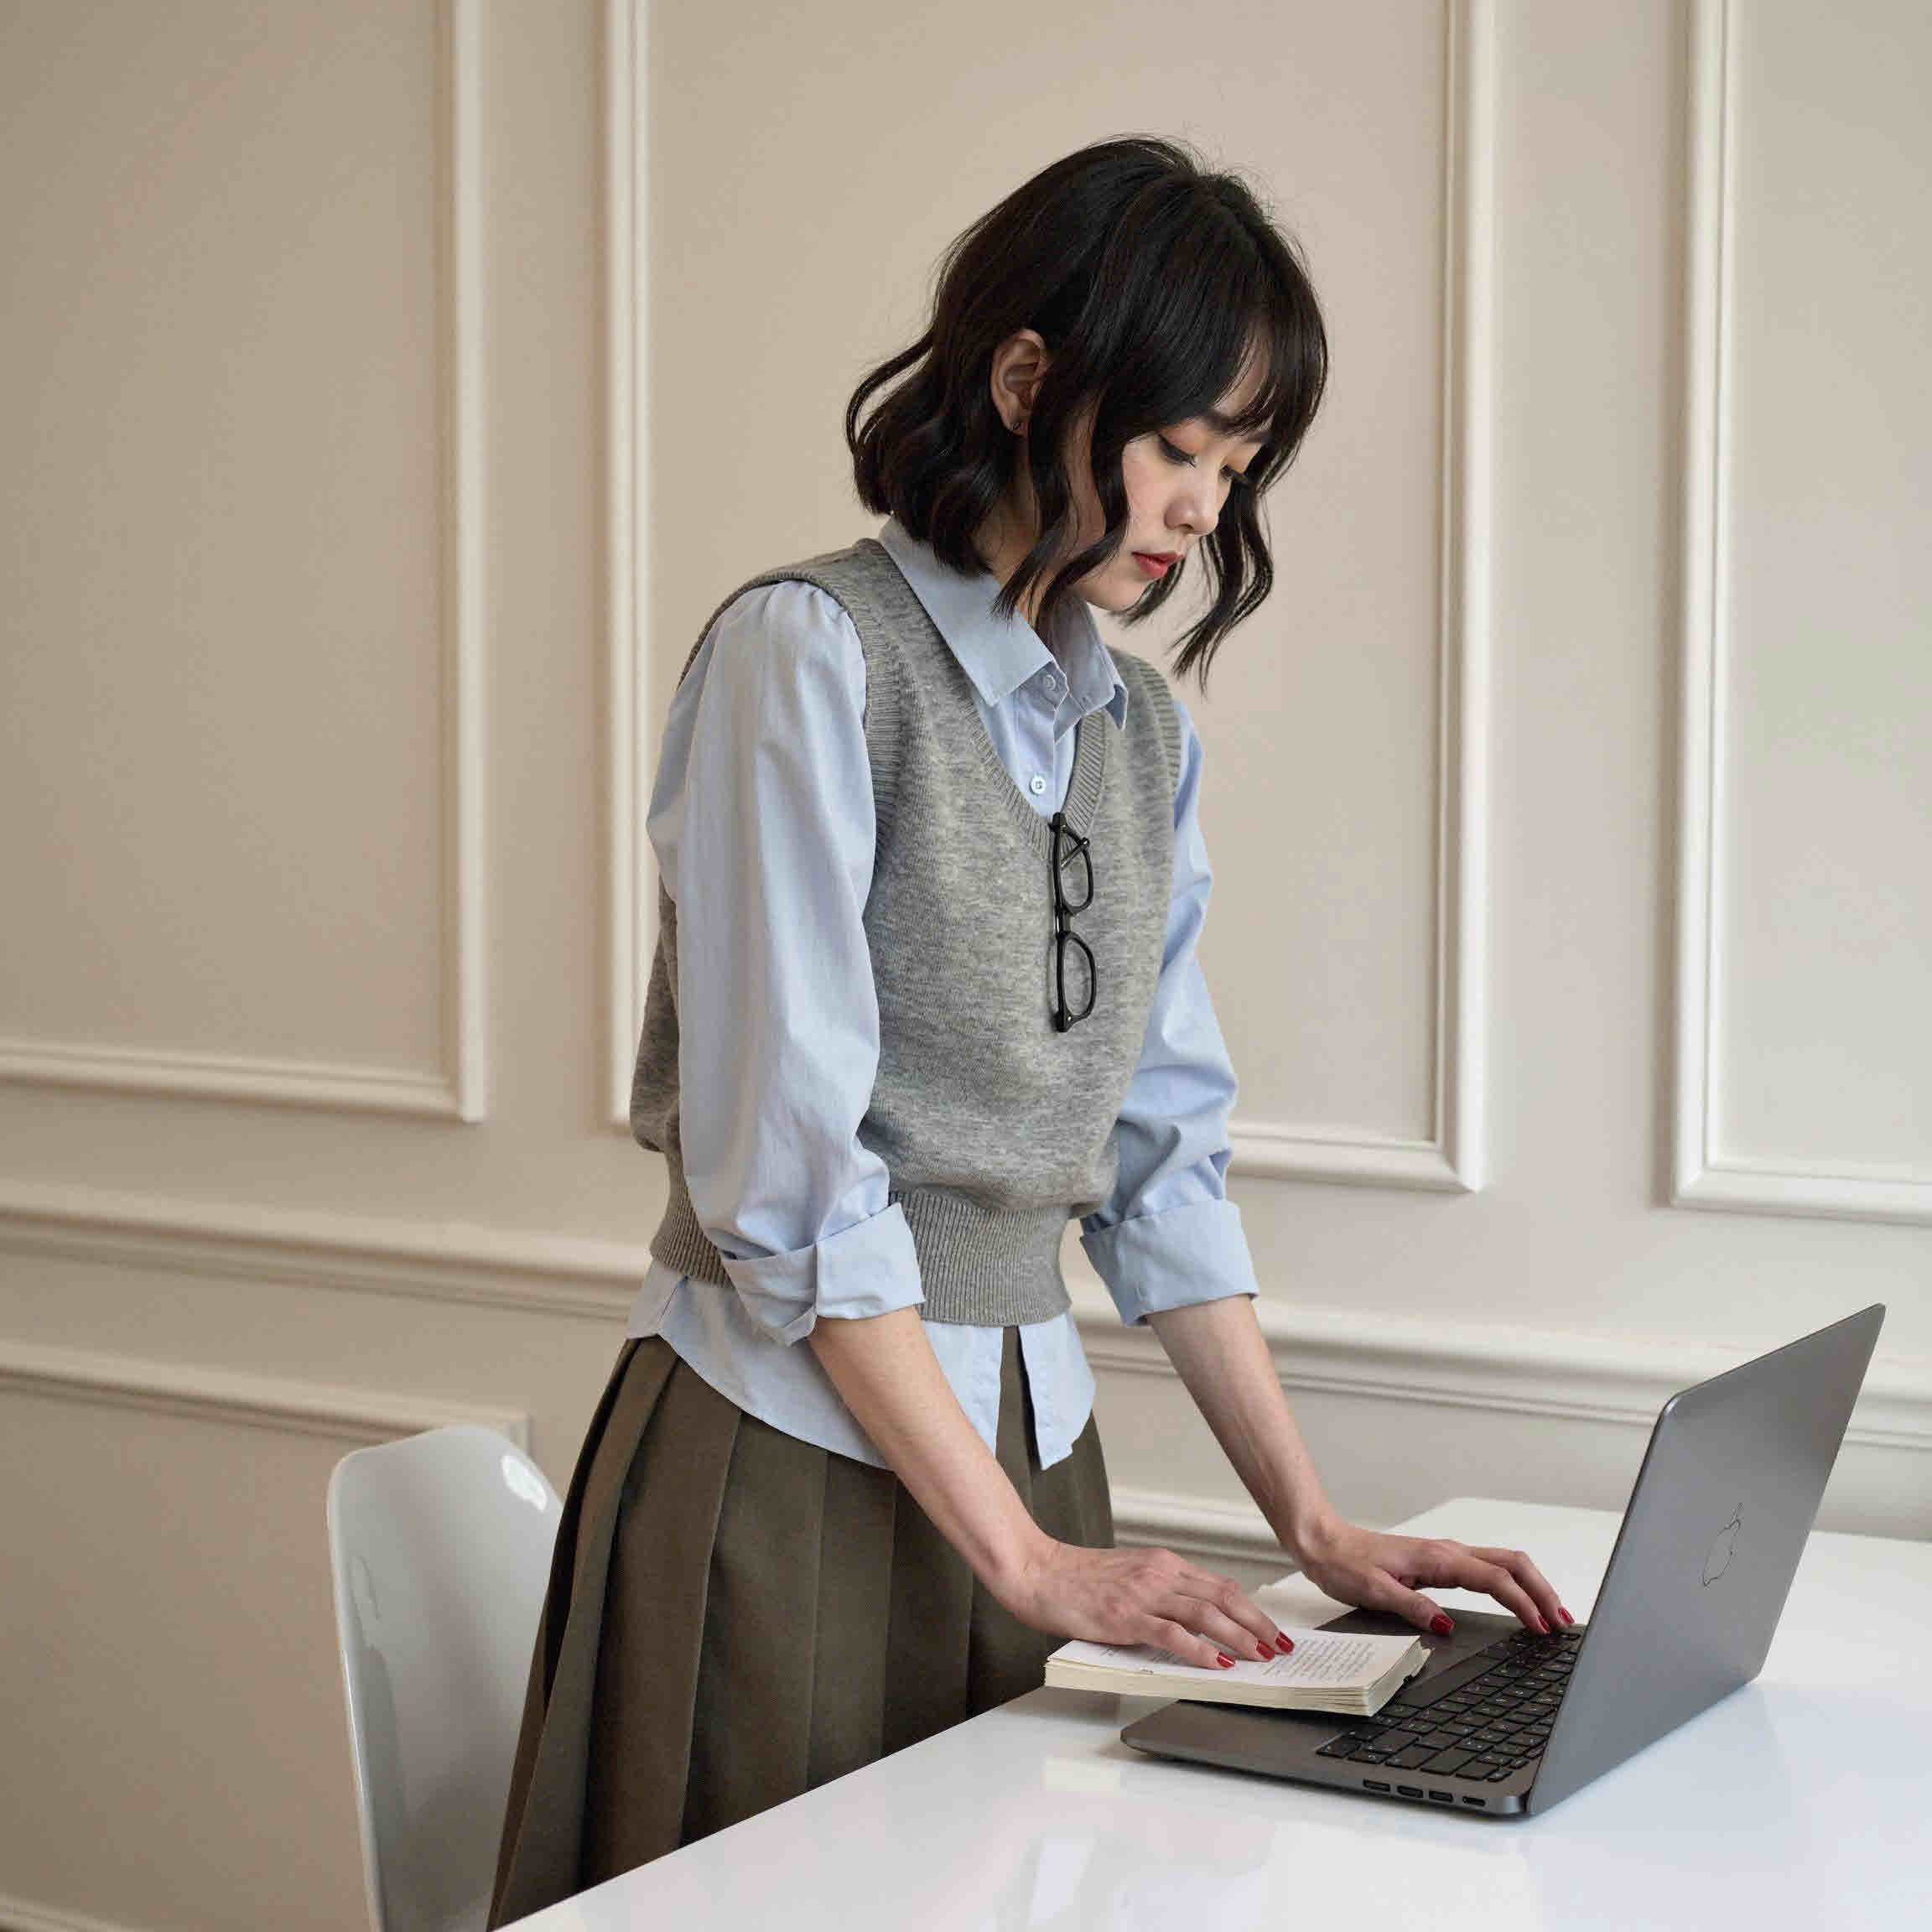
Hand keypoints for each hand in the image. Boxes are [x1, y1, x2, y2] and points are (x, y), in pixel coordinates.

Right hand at [1000, 1537, 1290, 1668]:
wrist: (1038, 1572)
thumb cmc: (1077, 1578)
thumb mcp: (1127, 1576)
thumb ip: (1159, 1590)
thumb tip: (1191, 1619)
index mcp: (1162, 1562)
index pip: (1218, 1585)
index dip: (1250, 1608)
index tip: (1270, 1628)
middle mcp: (1159, 1573)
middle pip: (1222, 1597)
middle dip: (1256, 1623)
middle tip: (1280, 1645)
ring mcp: (1144, 1593)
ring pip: (1205, 1614)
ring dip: (1239, 1636)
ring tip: (1261, 1656)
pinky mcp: (1126, 1616)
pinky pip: (1172, 1633)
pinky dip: (1200, 1649)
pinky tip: (1218, 1662)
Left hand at [1292, 1516, 1572, 1635]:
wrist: (1324, 1542)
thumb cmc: (1344, 1564)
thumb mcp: (1373, 1592)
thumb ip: (1412, 1606)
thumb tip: (1445, 1625)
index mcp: (1437, 1558)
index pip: (1495, 1580)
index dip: (1525, 1603)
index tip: (1544, 1627)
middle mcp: (1448, 1552)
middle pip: (1512, 1564)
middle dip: (1543, 1591)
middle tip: (1564, 1622)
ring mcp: (1446, 1555)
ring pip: (1504, 1564)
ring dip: (1532, 1587)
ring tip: (1553, 1615)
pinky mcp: (1440, 1562)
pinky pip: (1487, 1570)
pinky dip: (1512, 1585)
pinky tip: (1517, 1602)